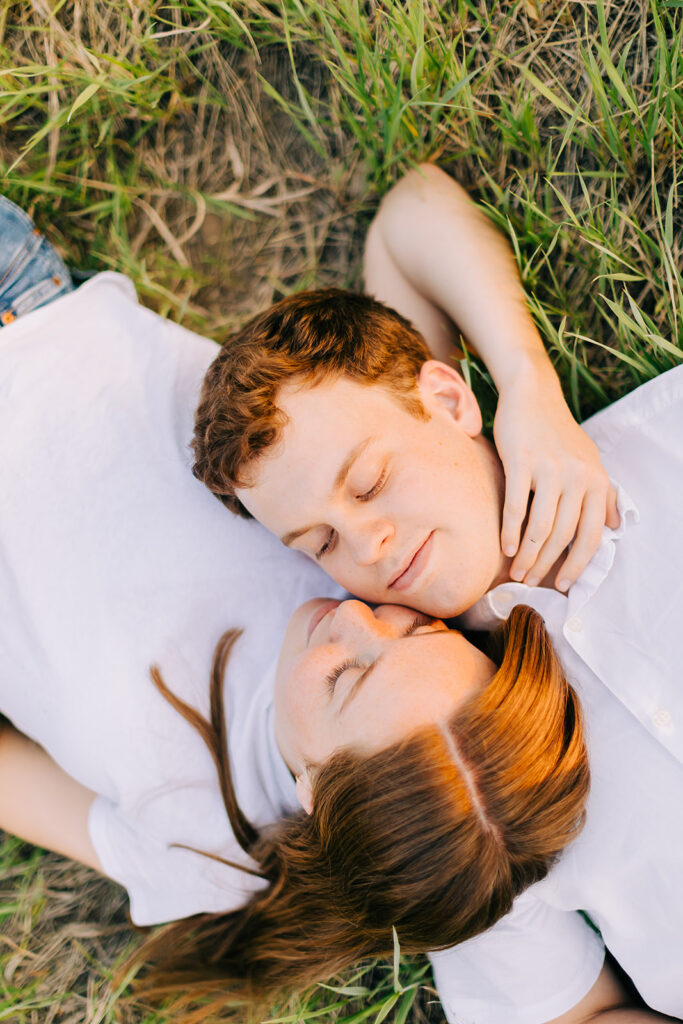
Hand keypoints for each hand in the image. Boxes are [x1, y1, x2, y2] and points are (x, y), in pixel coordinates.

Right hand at [494, 361, 618, 590]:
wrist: (533, 395)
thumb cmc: (558, 432)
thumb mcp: (589, 462)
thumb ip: (603, 495)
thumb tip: (616, 527)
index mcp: (596, 480)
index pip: (590, 535)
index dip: (577, 565)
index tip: (563, 584)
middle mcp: (577, 476)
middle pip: (563, 536)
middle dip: (546, 565)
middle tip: (530, 581)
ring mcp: (550, 469)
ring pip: (540, 526)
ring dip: (527, 555)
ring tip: (516, 571)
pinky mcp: (523, 461)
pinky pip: (517, 506)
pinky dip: (510, 531)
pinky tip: (505, 547)